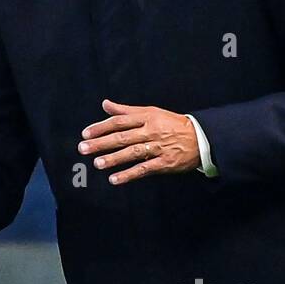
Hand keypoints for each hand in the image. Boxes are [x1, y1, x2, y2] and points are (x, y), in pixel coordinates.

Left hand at [78, 100, 199, 183]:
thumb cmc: (172, 124)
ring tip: (97, 163)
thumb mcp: (151, 112)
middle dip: (101, 143)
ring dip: (114, 159)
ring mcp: (158, 147)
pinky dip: (129, 174)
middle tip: (83, 149)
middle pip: (122, 137)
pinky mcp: (165, 163)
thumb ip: (126, 110)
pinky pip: (144, 169)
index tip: (85, 134)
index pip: (119, 122)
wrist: (200, 137)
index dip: (101, 127)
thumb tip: (105, 104)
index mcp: (146, 117)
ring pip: (132, 152)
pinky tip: (115, 179)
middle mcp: (151, 131)